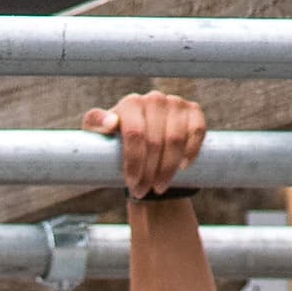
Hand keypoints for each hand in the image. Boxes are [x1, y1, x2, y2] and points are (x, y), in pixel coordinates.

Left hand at [91, 93, 207, 200]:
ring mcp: (175, 103)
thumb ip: (95, 125)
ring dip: (168, 168)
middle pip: (155, 140)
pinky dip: (191, 150)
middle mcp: (154, 99)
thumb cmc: (116, 142)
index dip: (134, 162)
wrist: (142, 145)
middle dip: (149, 171)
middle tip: (143, 191)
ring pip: (175, 139)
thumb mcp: (99, 137)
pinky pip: (196, 131)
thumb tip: (111, 123)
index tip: (132, 184)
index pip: (134, 133)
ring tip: (159, 187)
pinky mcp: (193, 111)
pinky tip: (183, 167)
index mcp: (131, 103)